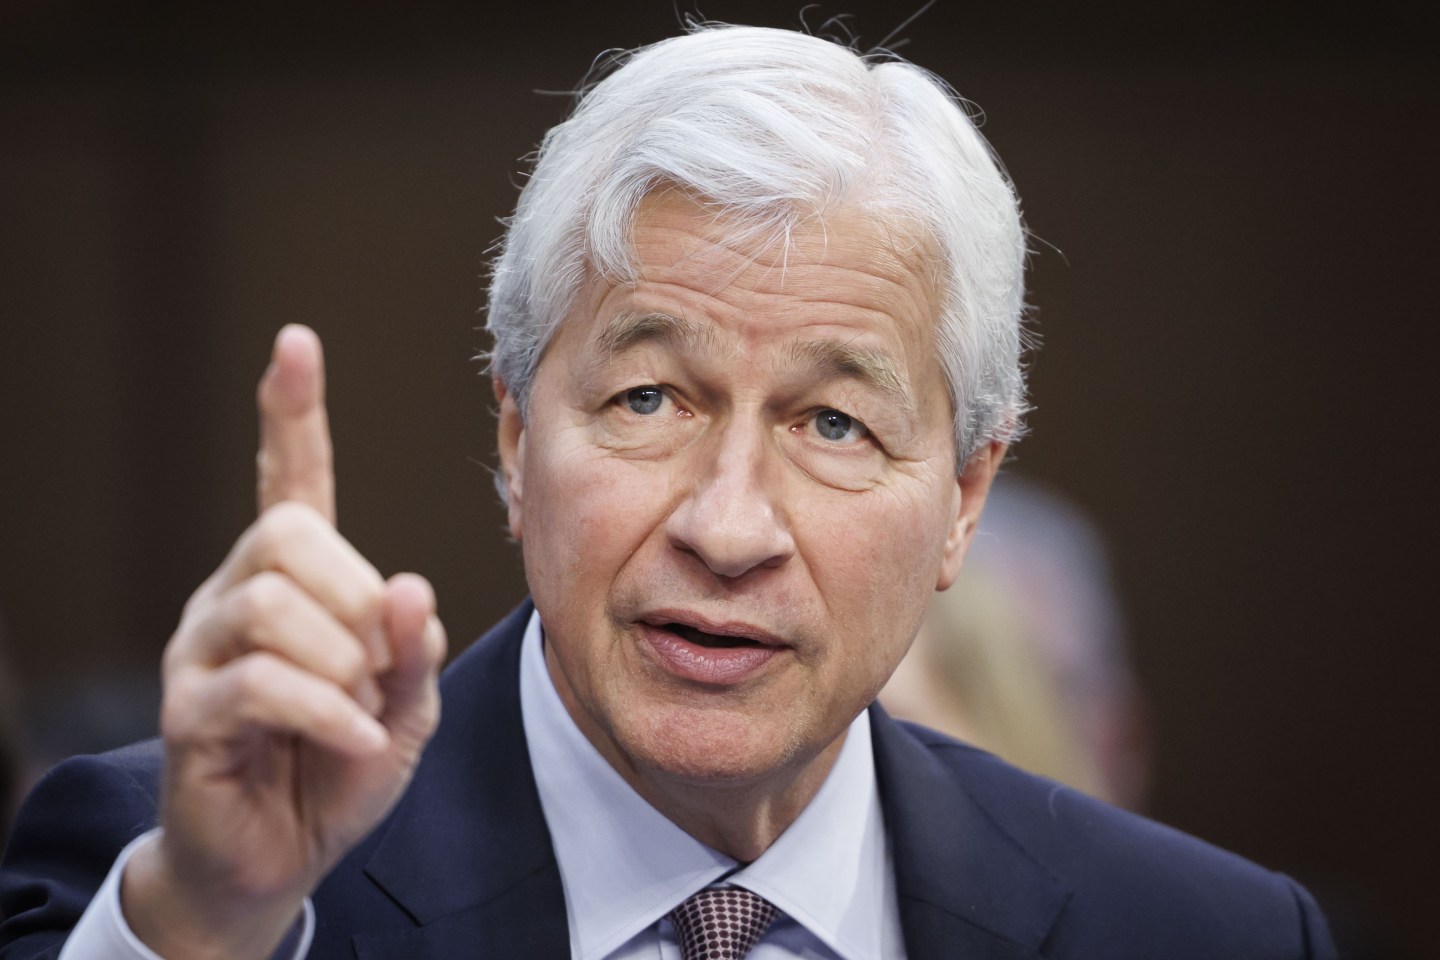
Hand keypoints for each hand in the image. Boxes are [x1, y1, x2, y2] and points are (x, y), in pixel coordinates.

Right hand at [121, 326, 446, 959]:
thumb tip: (409, 585)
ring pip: (271, 603)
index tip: (295, 343)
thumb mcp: (405, 705)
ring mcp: (202, 648)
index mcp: (293, 580)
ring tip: (359, 710)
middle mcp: (235, 594)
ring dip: (342, 660)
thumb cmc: (341, 766)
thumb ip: (414, 646)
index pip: (288, 478)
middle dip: (356, 598)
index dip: (292, 413)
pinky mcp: (186, 711)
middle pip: (287, 532)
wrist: (282, 856)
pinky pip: (257, 682)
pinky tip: (351, 739)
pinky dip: (323, 710)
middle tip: (379, 667)